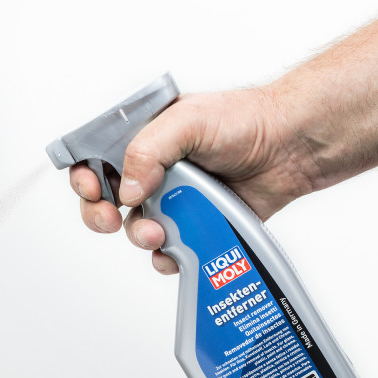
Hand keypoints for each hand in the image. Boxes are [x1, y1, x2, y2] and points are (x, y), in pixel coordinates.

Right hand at [70, 86, 316, 273]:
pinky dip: (167, 258)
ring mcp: (174, 199)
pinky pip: (169, 252)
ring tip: (160, 232)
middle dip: (100, 214)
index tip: (93, 189)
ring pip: (137, 229)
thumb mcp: (187, 120)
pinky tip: (177, 252)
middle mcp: (153, 170)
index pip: (94, 159)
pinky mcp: (196, 225)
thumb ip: (148, 150)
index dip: (84, 178)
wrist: (293, 147)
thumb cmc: (245, 120)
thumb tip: (128, 190)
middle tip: (110, 219)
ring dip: (140, 235)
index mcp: (142, 138)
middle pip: (105, 200)